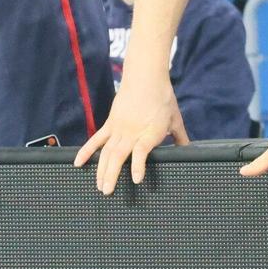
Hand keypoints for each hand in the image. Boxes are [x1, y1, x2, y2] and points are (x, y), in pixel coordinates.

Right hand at [75, 70, 189, 191]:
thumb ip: (180, 137)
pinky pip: (96, 140)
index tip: (136, 180)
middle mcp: (132, 132)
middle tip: (107, 192)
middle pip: (118, 155)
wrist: (146, 77)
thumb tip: (189, 150)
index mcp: (150, 132)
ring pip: (106, 152)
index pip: (142, 151)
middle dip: (112, 175)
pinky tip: (78, 163)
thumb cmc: (163, 98)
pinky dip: (86, 152)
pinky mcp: (110, 123)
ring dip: (101, 170)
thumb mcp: (175, 119)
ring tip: (99, 186)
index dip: (138, 166)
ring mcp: (118, 128)